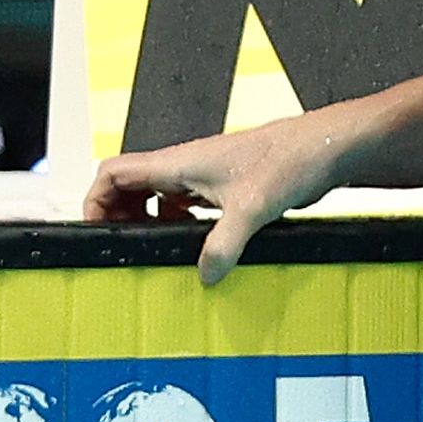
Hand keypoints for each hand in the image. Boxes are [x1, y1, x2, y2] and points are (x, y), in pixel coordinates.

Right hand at [84, 114, 344, 286]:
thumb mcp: (252, 207)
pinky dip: (180, 222)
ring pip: (160, 195)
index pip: (114, 172)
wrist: (326, 145)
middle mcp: (188, 165)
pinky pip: (188, 203)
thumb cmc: (291, 158)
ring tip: (155, 248)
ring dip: (150, 220)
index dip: (96, 199)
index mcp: (180, 162)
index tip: (98, 230)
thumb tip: (205, 276)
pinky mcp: (228, 186)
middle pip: (130, 185)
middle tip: (126, 246)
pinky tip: (195, 243)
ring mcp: (207, 174)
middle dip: (119, 215)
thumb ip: (224, 245)